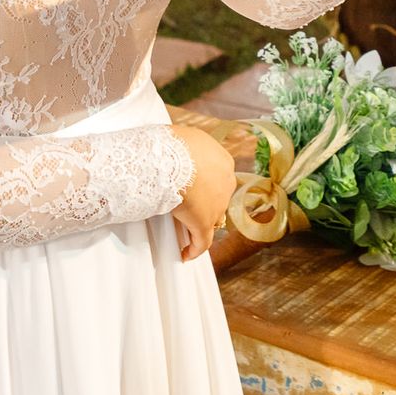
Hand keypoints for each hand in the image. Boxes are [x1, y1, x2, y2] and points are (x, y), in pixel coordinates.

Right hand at [169, 125, 236, 262]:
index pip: (217, 177)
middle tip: (187, 208)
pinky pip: (202, 241)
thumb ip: (187, 149)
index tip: (194, 190)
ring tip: (185, 232)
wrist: (170, 159)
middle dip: (205, 203)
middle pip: (218, 197)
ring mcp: (217, 204)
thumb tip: (174, 149)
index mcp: (223, 161)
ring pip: (211, 218)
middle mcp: (226, 182)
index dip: (206, 185)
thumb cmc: (172, 145)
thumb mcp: (184, 139)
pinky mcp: (204, 223)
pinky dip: (195, 249)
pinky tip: (186, 255)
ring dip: (199, 225)